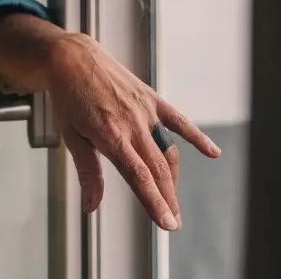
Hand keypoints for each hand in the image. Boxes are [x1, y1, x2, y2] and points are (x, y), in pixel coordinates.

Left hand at [44, 34, 220, 230]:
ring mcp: (145, 110)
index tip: (166, 222)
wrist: (72, 58)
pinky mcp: (151, 99)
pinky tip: (212, 152)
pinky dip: (197, 137)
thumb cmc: (69, 96)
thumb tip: (91, 206)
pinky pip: (179, 120)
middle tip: (173, 222)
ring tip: (173, 199)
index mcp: (110, 135)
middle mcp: (132, 123)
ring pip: (168, 150)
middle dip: (168, 199)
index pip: (139, 176)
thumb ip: (88, 173)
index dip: (154, 202)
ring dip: (173, 178)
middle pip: (158, 169)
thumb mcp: (71, 137)